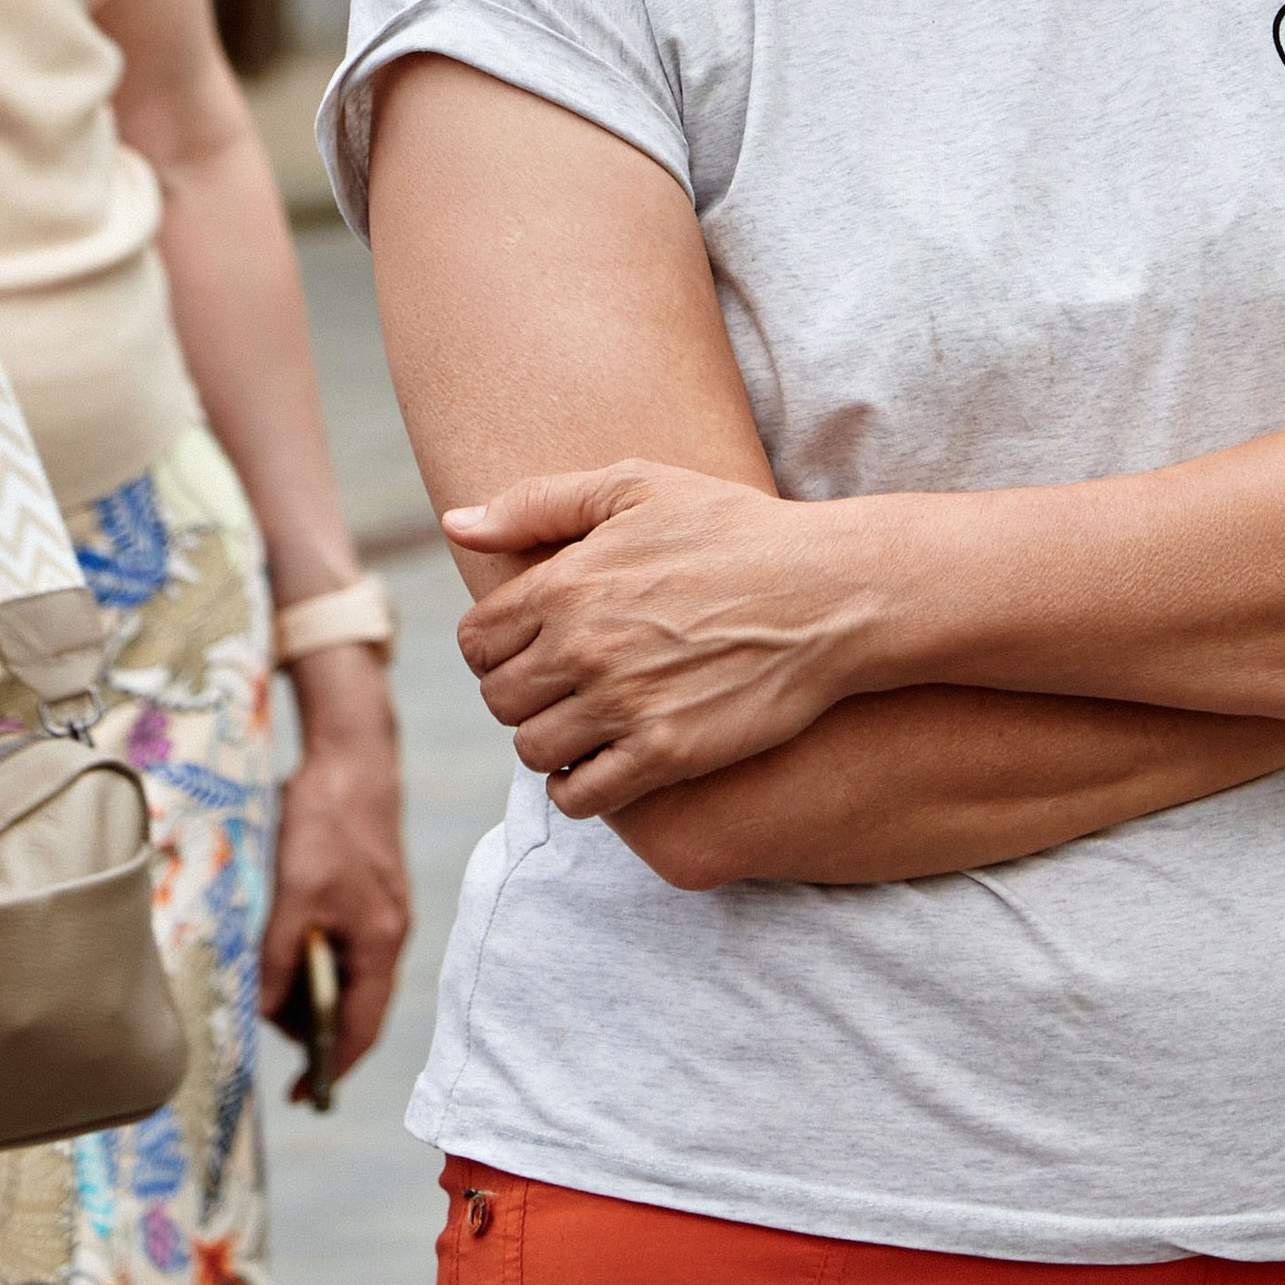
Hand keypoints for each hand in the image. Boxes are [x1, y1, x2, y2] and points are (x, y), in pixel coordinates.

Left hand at [260, 647, 411, 1092]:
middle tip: (267, 1024)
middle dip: (314, 1026)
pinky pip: (344, 943)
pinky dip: (316, 956)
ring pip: (347, 972)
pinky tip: (286, 943)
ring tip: (270, 981)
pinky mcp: (370, 888)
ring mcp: (383, 909)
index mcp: (381, 940)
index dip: (333, 1066)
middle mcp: (390, 931)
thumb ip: (281, 959)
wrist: (353, 753)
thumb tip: (268, 1012)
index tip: (304, 1095)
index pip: (362, 1027)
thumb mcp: (294, 895)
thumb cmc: (327, 821)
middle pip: (356, 1003)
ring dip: (311, 988)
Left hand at [446, 462, 864, 819]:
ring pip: (533, 751)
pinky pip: (581, 797)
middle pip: (500, 699)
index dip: (493, 647)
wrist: (828, 592)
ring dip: (549, 742)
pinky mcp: (665, 754)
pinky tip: (606, 761)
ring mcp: (624, 705)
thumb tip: (455, 524)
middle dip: (521, 693)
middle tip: (561, 685)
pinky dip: (580, 789)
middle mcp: (585, 647)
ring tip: (584, 722)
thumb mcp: (637, 487)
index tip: (528, 647)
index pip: (476, 640)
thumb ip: (537, 503)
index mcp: (568, 582)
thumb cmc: (733, 530)